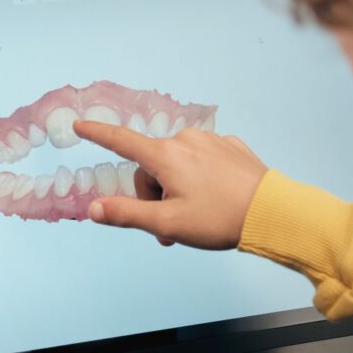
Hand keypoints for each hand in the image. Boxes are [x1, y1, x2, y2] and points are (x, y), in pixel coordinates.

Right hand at [73, 121, 267, 248]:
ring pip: (177, 165)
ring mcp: (211, 141)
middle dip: (154, 195)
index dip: (98, 134)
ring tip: (196, 218)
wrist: (272, 213)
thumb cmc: (217, 219)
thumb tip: (93, 208)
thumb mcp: (167, 223)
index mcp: (166, 156)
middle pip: (152, 167)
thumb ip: (126, 214)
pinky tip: (216, 199)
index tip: (79, 125)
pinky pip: (202, 161)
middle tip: (170, 228)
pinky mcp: (231, 147)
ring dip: (176, 190)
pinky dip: (199, 180)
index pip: (121, 141)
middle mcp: (185, 140)